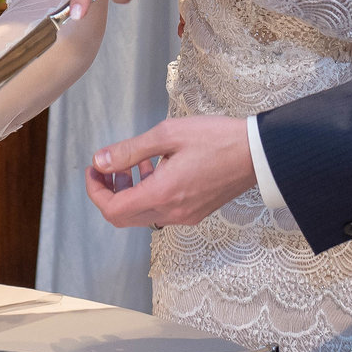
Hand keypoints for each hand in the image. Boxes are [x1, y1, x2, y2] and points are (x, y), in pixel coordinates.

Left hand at [82, 116, 255, 228]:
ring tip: (132, 163)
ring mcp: (185, 216)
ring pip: (142, 214)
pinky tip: (155, 168)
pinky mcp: (195, 212)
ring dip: (129, 193)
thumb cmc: (216, 139)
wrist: (257, 153)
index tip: (93, 170)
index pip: (113, 209)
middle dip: (108, 192)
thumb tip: (101, 161)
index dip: (95, 191)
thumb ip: (130, 151)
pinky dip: (148, 194)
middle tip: (106, 167)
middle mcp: (171, 213)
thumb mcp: (168, 135)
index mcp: (162, 194)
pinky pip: (161, 211)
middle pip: (124, 216)